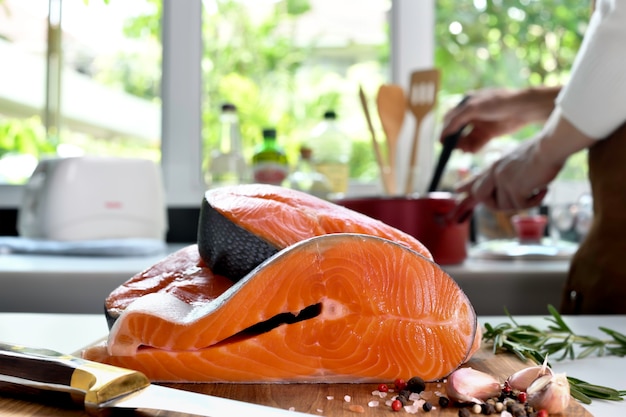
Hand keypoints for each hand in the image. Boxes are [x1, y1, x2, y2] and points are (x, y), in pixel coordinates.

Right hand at [441, 87, 559, 152]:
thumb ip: (457, 119)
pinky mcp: (489, 133)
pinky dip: (473, 148)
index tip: (442, 141)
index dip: (445, 129)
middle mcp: (472, 114)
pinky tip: (471, 151)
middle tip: (452, 148)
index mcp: (466, 104)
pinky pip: (477, 143)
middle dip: (454, 139)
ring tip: (464, 150)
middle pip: (457, 130)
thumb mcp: (473, 107)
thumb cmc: (498, 102)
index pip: (450, 118)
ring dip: (463, 145)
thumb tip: (445, 132)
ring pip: (466, 138)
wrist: (523, 108)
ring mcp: (481, 124)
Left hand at [455, 138, 556, 210]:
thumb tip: (505, 186)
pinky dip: (535, 201)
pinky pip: (521, 206)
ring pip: (506, 206)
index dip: (466, 185)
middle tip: (516, 201)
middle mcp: (495, 173)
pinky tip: (543, 189)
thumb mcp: (517, 160)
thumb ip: (507, 172)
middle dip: (495, 205)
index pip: (477, 178)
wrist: (551, 146)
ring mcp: (503, 180)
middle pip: (481, 197)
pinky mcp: (514, 188)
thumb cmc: (542, 152)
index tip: (457, 190)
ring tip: (536, 189)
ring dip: (523, 202)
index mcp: (496, 165)